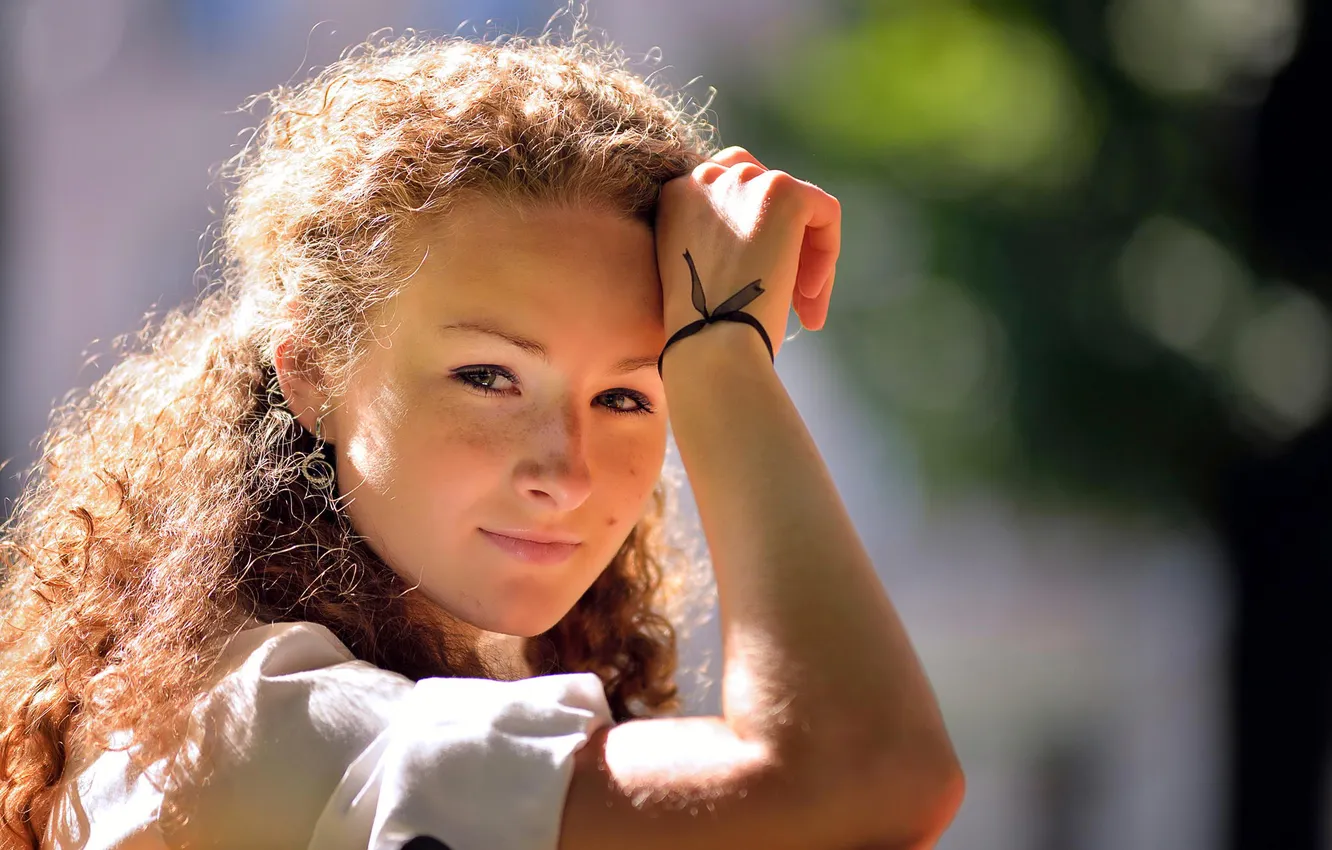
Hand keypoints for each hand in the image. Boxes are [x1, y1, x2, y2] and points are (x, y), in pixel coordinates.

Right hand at [653, 146, 840, 360]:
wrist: (710, 344)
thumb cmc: (703, 330)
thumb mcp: (699, 270)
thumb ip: (720, 239)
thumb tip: (765, 236)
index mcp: (675, 195)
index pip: (729, 193)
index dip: (753, 234)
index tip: (758, 282)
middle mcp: (704, 178)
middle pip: (764, 192)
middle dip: (782, 241)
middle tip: (791, 295)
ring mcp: (743, 180)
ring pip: (798, 208)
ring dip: (806, 257)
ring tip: (804, 306)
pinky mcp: (783, 192)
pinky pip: (825, 212)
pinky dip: (827, 253)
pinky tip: (809, 296)